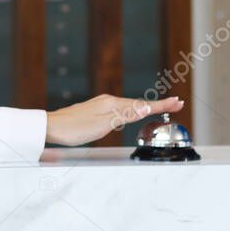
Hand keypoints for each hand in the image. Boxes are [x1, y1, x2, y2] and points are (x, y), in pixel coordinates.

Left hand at [45, 94, 185, 146]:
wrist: (51, 127)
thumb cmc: (75, 129)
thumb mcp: (103, 125)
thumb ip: (125, 116)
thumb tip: (145, 107)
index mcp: (112, 104)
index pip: (141, 105)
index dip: (160, 105)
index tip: (177, 102)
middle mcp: (108, 102)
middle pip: (138, 103)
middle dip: (157, 104)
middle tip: (176, 103)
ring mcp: (101, 105)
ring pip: (129, 106)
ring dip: (146, 107)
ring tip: (159, 108)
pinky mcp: (96, 110)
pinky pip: (120, 109)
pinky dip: (132, 110)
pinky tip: (131, 112)